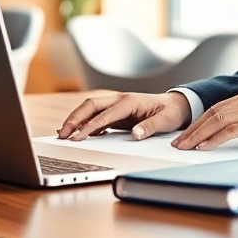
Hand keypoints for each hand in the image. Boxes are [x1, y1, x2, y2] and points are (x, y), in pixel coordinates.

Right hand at [57, 92, 190, 140]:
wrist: (175, 104)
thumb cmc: (170, 112)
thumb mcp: (164, 121)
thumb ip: (149, 127)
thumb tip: (136, 135)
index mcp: (129, 101)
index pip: (104, 114)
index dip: (90, 126)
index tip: (78, 137)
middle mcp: (119, 100)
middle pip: (90, 105)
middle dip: (74, 118)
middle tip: (62, 134)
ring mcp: (116, 104)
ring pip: (90, 108)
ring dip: (76, 119)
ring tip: (63, 134)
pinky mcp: (116, 112)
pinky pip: (96, 116)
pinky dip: (85, 123)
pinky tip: (78, 133)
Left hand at [172, 87, 237, 150]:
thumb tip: (227, 134)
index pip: (216, 108)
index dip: (198, 122)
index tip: (186, 134)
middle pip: (212, 113)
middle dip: (192, 129)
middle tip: (178, 143)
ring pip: (217, 120)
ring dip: (198, 135)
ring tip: (185, 147)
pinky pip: (230, 130)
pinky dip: (214, 139)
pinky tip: (204, 147)